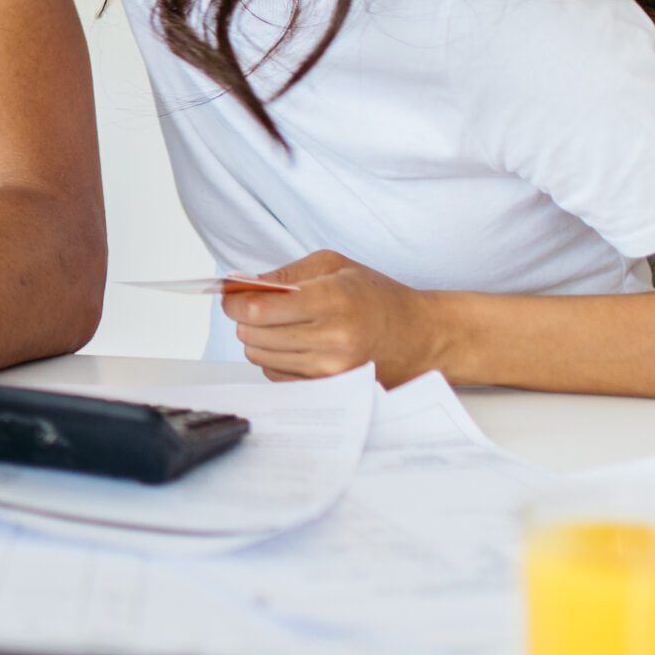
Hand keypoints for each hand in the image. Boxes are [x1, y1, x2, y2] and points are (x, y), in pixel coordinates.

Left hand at [222, 251, 442, 385]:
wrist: (420, 336)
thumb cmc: (378, 298)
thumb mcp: (334, 266)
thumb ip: (284, 274)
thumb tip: (240, 284)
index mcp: (332, 301)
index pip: (259, 309)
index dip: (236, 301)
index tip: (234, 295)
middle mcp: (331, 339)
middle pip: (253, 334)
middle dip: (245, 318)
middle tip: (257, 306)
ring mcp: (329, 370)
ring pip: (259, 356)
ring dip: (259, 338)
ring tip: (281, 324)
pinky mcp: (328, 388)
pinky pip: (276, 375)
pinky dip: (274, 358)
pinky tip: (294, 344)